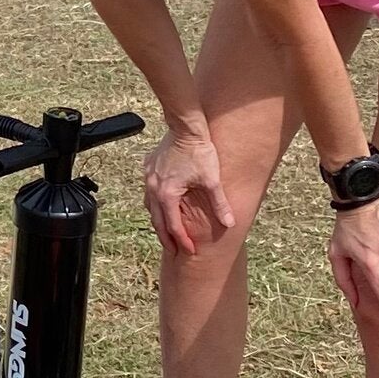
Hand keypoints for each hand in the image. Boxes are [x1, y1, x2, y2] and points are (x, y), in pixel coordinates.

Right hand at [144, 119, 233, 255]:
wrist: (186, 127)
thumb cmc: (199, 151)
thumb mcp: (212, 180)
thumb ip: (219, 204)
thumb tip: (230, 223)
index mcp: (167, 194)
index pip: (173, 226)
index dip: (182, 241)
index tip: (190, 250)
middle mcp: (153, 189)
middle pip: (157, 221)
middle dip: (166, 238)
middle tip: (174, 250)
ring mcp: (148, 178)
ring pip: (150, 207)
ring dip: (159, 220)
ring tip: (167, 230)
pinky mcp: (149, 168)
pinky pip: (149, 192)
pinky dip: (155, 203)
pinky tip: (162, 204)